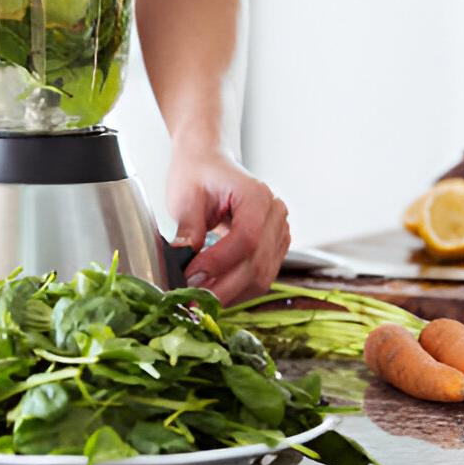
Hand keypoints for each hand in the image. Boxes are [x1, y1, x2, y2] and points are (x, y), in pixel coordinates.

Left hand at [168, 148, 289, 304]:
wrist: (207, 164)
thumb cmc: (197, 173)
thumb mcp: (186, 196)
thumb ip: (189, 228)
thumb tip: (184, 262)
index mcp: (256, 195)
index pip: (246, 238)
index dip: (218, 263)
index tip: (190, 277)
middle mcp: (275, 214)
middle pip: (257, 263)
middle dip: (223, 287)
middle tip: (192, 300)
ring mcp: (279, 232)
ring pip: (262, 276)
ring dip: (231, 294)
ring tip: (200, 300)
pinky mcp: (274, 247)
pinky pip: (261, 276)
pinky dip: (238, 290)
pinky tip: (214, 292)